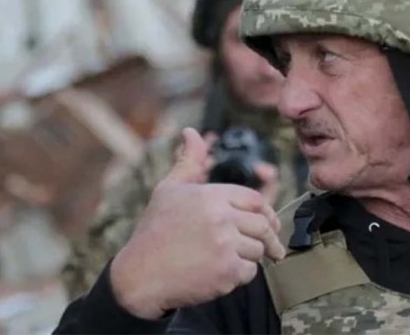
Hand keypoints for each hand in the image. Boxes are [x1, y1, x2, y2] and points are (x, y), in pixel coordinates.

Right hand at [110, 128, 285, 319]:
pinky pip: (250, 271)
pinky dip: (242, 274)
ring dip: (251, 255)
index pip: (255, 200)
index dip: (263, 211)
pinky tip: (224, 272)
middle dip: (268, 236)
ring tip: (234, 257)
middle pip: (263, 225)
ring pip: (258, 249)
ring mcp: (225, 246)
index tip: (267, 221)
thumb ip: (189, 162)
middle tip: (271, 246)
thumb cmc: (154, 232)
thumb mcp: (169, 190)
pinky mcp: (226, 273)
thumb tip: (192, 132)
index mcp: (211, 196)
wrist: (138, 277)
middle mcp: (221, 219)